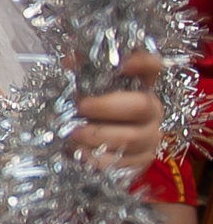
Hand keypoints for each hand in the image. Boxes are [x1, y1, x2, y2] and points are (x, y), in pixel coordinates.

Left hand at [70, 50, 168, 173]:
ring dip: (96, 136)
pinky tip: (79, 153)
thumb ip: (79, 73)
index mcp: (141, 86)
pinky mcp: (141, 161)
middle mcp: (151, 110)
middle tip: (80, 107)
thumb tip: (69, 60)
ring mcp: (149, 137)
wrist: (95, 147)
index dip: (142, 63)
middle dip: (106, 106)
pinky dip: (96, 159)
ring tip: (72, 134)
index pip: (153, 66)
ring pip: (130, 138)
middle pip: (141, 105)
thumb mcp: (84, 90)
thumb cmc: (90, 112)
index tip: (124, 65)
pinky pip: (122, 163)